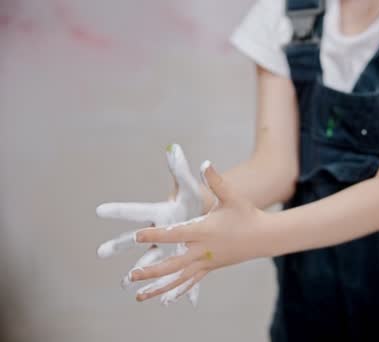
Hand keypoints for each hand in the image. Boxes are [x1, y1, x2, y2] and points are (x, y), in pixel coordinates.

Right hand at [96, 144, 207, 304]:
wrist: (204, 214)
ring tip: (125, 282)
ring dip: (138, 270)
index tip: (99, 210)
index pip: (137, 210)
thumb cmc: (194, 199)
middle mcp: (156, 230)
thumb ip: (180, 168)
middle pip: (135, 238)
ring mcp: (165, 245)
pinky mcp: (176, 255)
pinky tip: (165, 298)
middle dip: (119, 245)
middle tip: (101, 252)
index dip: (119, 211)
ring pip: (149, 259)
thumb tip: (174, 148)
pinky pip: (171, 271)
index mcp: (159, 213)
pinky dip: (170, 284)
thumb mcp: (188, 186)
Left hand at [128, 162, 269, 303]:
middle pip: (173, 263)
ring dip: (158, 287)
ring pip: (179, 278)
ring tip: (139, 296)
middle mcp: (203, 250)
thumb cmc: (246, 214)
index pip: (175, 234)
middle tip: (131, 276)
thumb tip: (205, 163)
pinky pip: (191, 282)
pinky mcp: (210, 267)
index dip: (156, 235)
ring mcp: (206, 262)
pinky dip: (177, 291)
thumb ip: (216, 180)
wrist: (264, 236)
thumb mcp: (231, 196)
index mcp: (204, 231)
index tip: (138, 237)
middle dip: (151, 271)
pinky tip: (164, 300)